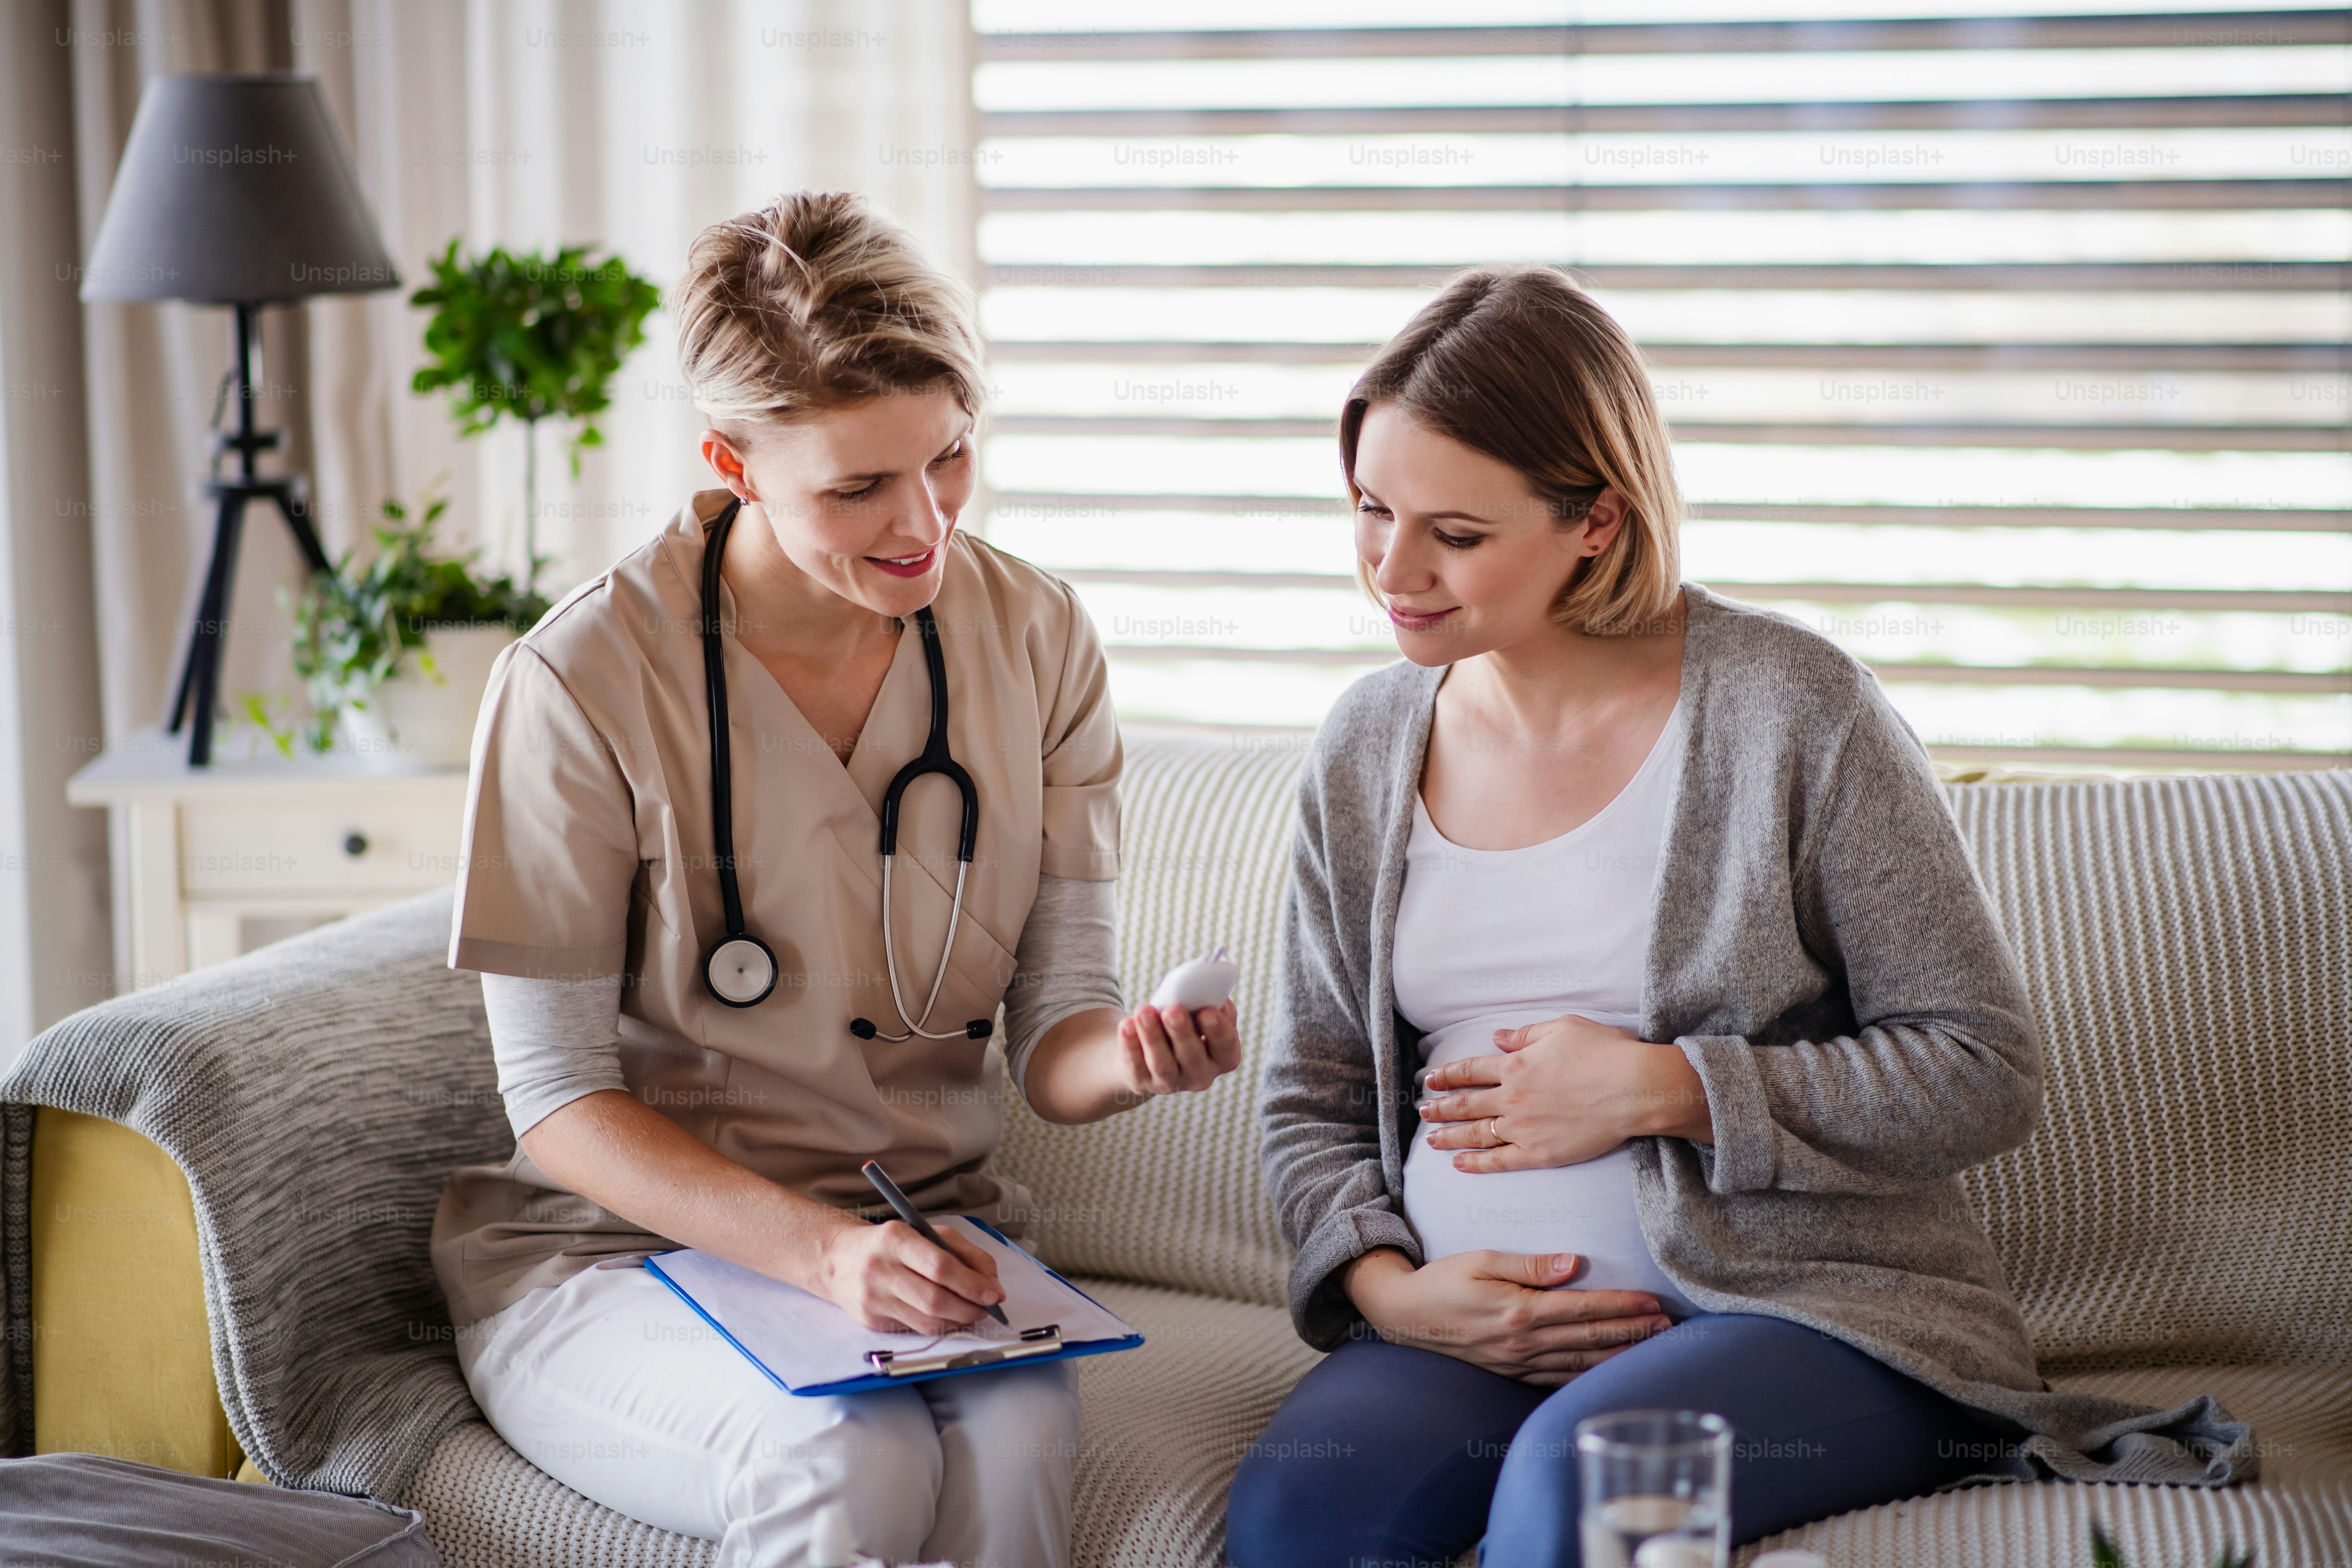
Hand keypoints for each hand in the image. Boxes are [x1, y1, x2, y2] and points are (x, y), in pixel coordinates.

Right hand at [813, 1219, 1005, 1334]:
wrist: (839, 1260)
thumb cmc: (892, 1244)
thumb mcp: (927, 1233)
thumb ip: (964, 1252)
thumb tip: (992, 1284)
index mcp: (895, 1238)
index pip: (941, 1267)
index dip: (972, 1284)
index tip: (994, 1294)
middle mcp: (880, 1269)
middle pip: (935, 1299)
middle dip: (970, 1308)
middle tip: (987, 1308)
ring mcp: (873, 1298)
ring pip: (927, 1321)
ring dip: (958, 1321)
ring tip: (972, 1312)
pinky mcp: (870, 1321)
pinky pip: (915, 1330)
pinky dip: (939, 1326)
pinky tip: (947, 1316)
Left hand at [1116, 999, 1242, 1100]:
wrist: (1149, 1050)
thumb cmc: (1182, 1024)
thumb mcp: (1197, 1015)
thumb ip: (1204, 1002)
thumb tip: (1196, 985)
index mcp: (1222, 1056)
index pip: (1226, 1046)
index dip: (1218, 1030)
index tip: (1207, 1011)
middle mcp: (1200, 1075)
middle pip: (1192, 1056)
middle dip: (1182, 1032)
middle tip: (1173, 1010)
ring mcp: (1171, 1082)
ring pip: (1162, 1063)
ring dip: (1153, 1036)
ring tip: (1144, 1011)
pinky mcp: (1142, 1082)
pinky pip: (1135, 1065)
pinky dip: (1130, 1045)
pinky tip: (1126, 1025)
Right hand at [1343, 1247, 1671, 1385]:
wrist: (1403, 1315)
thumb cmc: (1442, 1280)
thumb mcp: (1481, 1260)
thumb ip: (1528, 1263)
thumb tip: (1573, 1263)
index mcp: (1519, 1311)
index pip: (1583, 1310)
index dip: (1621, 1307)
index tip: (1653, 1303)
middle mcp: (1523, 1343)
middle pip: (1589, 1339)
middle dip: (1633, 1333)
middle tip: (1668, 1327)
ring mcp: (1517, 1363)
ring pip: (1579, 1363)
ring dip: (1618, 1356)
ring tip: (1651, 1348)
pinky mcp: (1510, 1373)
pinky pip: (1557, 1379)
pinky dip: (1587, 1377)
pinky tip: (1607, 1373)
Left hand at [1417, 1014, 1711, 1171]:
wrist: (1635, 1088)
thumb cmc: (1604, 1051)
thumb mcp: (1561, 1028)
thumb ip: (1524, 1034)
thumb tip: (1496, 1038)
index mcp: (1515, 1065)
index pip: (1469, 1071)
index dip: (1447, 1075)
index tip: (1429, 1079)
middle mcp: (1512, 1098)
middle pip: (1466, 1104)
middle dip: (1440, 1107)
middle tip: (1422, 1110)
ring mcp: (1524, 1128)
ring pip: (1477, 1134)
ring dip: (1450, 1136)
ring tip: (1431, 1139)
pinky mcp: (1541, 1153)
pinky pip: (1501, 1161)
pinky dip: (1477, 1163)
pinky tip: (1460, 1164)